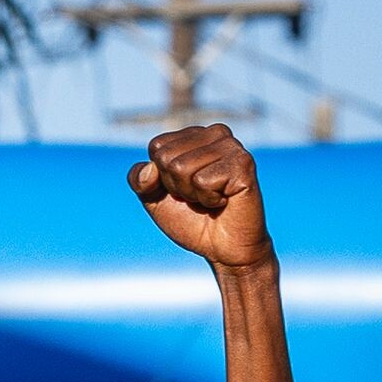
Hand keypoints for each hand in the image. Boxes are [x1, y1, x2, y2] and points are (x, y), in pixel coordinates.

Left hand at [128, 124, 272, 270]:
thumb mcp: (153, 198)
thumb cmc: (191, 219)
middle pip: (167, 157)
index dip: (162, 177)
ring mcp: (232, 146)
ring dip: (192, 193)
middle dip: (176, 186)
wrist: (222, 248)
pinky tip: (224, 200)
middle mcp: (216, 133)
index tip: (182, 188)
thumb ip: (139, 179)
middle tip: (198, 196)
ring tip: (211, 198)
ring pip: (182, 168)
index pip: (157, 147)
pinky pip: (202, 181)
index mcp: (195, 135)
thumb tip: (150, 168)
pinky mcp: (243, 163)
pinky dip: (208, 200)